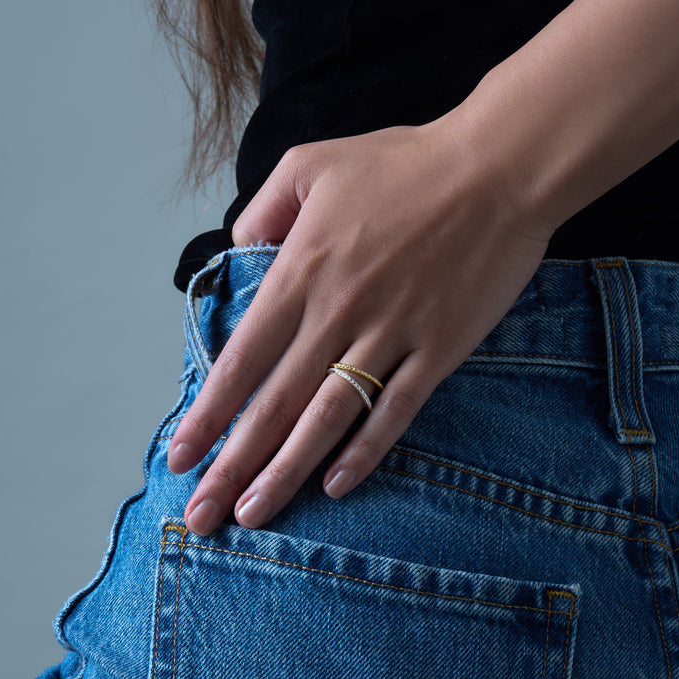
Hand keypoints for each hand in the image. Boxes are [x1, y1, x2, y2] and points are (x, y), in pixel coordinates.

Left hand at [166, 95, 553, 534]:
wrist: (499, 168)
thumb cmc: (404, 162)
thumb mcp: (311, 164)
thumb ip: (263, 209)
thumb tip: (237, 250)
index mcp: (300, 271)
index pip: (240, 361)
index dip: (207, 415)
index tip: (179, 457)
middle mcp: (337, 311)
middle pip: (273, 405)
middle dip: (232, 465)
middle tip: (200, 515)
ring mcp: (390, 334)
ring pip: (326, 419)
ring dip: (286, 472)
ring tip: (255, 515)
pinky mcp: (439, 348)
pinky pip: (395, 412)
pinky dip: (364, 452)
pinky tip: (335, 486)